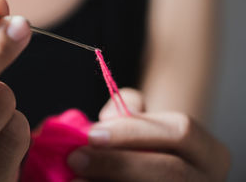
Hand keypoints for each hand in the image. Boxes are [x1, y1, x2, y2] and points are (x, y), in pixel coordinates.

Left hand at [68, 89, 229, 181]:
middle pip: (172, 172)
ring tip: (76, 178)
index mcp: (208, 150)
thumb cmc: (146, 144)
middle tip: (76, 158)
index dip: (135, 131)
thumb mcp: (144, 121)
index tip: (92, 134)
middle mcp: (208, 180)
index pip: (181, 131)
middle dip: (119, 164)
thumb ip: (128, 108)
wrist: (151, 172)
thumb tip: (106, 120)